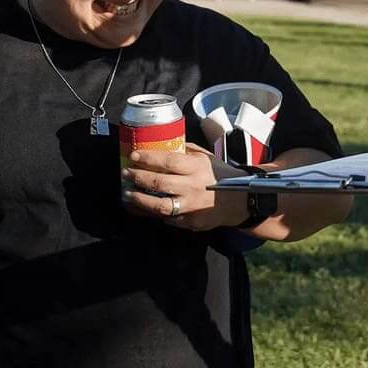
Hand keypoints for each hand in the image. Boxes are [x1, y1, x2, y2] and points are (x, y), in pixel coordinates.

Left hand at [121, 142, 248, 230]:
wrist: (241, 201)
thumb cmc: (221, 175)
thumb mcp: (206, 158)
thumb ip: (186, 151)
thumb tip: (162, 145)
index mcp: (197, 168)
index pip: (168, 161)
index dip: (148, 158)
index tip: (134, 155)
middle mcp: (193, 187)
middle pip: (159, 183)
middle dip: (138, 177)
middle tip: (126, 173)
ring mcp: (191, 206)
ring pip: (160, 205)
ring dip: (140, 200)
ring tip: (128, 194)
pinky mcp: (191, 222)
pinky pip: (168, 218)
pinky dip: (153, 213)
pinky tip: (142, 208)